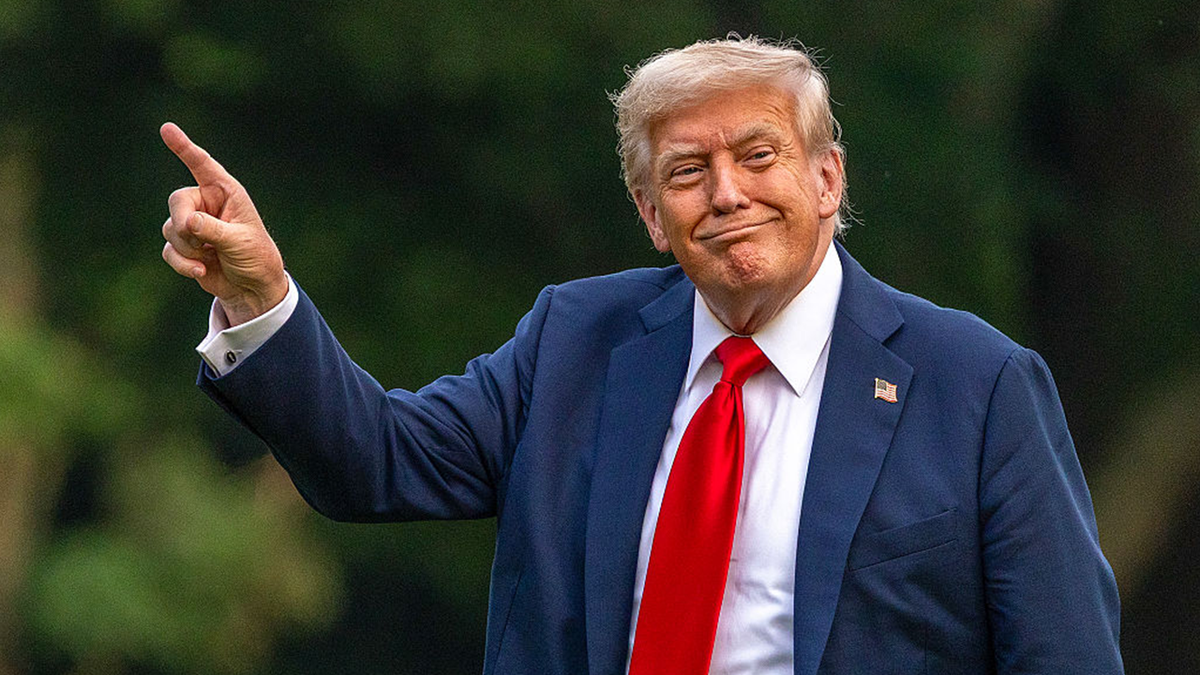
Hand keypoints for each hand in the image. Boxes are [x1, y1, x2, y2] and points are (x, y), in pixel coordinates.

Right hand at [160, 122, 286, 325]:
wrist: (252, 287)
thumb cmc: (255, 256)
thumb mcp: (240, 241)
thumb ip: (213, 229)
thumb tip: (187, 222)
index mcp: (226, 193)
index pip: (202, 165)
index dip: (184, 147)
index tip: (166, 128)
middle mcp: (207, 204)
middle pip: (177, 200)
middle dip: (183, 223)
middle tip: (198, 240)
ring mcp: (193, 224)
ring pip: (170, 228)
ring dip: (188, 248)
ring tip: (210, 257)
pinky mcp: (184, 246)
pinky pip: (169, 250)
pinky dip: (182, 263)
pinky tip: (201, 270)